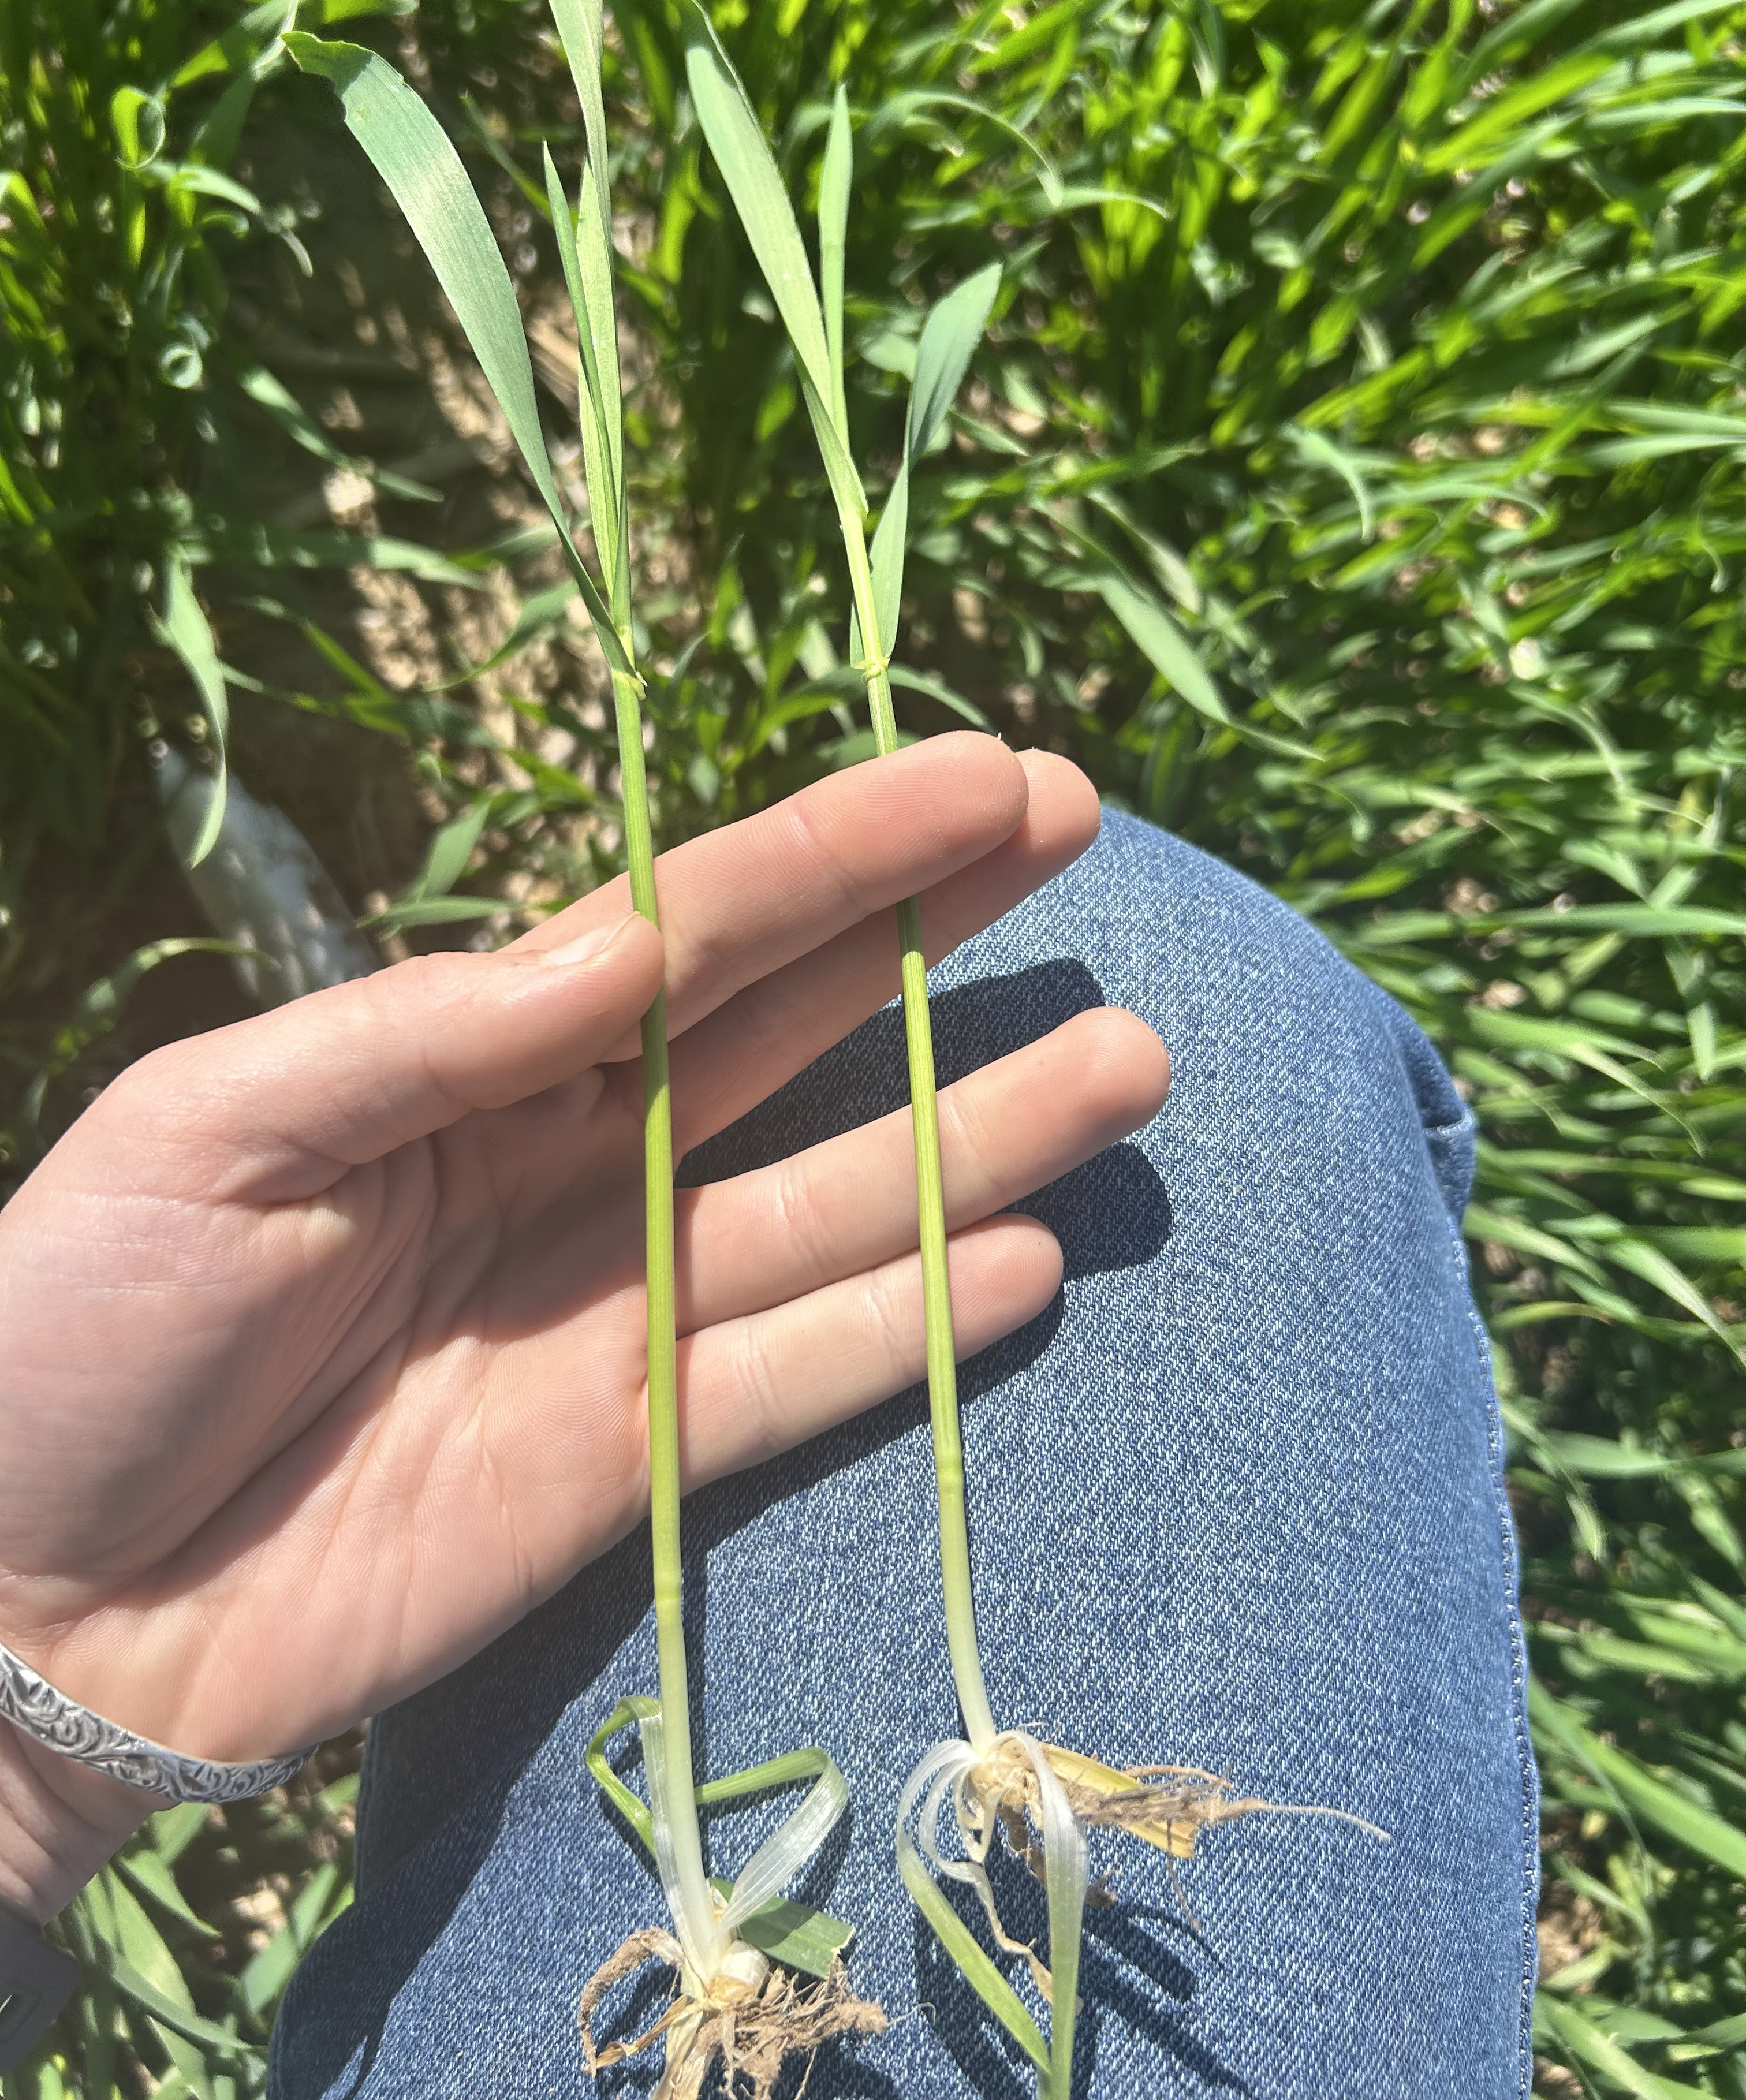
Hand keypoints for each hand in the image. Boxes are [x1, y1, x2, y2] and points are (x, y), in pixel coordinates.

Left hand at [0, 738, 1167, 1915]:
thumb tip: (634, 941)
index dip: (840, 851)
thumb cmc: (68, 1327)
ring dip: (983, 1140)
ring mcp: (614, 1320)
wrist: (12, 1600)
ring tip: (1128, 1066)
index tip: (983, 780)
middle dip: (935, 938)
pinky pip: (797, 1382)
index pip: (693, 931)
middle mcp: (570, 1169)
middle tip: (1079, 833)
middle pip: (792, 1034)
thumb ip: (432, 1030)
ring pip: (835, 1210)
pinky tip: (1029, 1263)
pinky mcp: (630, 1466)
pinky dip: (912, 1332)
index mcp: (469, 1062)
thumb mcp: (212, 1129)